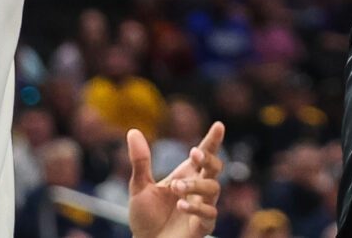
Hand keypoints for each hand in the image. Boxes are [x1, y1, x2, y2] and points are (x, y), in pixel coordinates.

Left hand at [125, 121, 224, 237]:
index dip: (212, 140)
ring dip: (196, 185)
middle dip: (209, 158)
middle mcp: (197, 189)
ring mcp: (202, 207)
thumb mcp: (139, 186)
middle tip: (194, 153)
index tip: (218, 125)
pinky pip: (209, 213)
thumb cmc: (145, 217)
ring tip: (176, 188)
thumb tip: (133, 131)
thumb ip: (140, 161)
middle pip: (215, 167)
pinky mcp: (202, 226)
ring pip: (214, 188)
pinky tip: (181, 205)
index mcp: (186, 175)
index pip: (203, 154)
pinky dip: (196, 208)